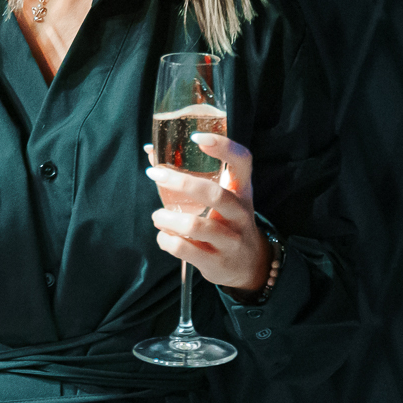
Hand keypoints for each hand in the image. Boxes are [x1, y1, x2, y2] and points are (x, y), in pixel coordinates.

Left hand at [143, 136, 269, 294]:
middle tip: (155, 175)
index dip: (223, 146)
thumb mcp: (223, 199)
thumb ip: (194, 178)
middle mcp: (240, 213)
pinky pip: (184, 249)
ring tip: (157, 216)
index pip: (242, 161)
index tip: (196, 137)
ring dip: (167, 219)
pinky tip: (164, 237)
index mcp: (242, 191)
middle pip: (214, 194)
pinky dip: (166, 241)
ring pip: (195, 226)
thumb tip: (152, 153)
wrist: (250, 265)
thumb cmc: (228, 223)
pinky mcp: (216, 262)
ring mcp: (231, 240)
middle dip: (180, 182)